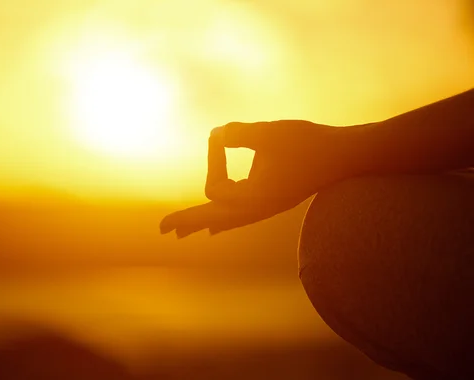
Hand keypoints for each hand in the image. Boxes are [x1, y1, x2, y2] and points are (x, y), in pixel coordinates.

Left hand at [160, 120, 346, 237]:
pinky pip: (242, 217)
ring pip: (228, 221)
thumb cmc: (310, 143)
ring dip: (204, 222)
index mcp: (255, 200)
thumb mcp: (269, 133)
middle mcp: (258, 210)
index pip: (215, 188)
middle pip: (214, 220)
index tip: (221, 134)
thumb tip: (215, 135)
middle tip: (163, 230)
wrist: (347, 156)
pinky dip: (224, 220)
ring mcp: (266, 209)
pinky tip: (215, 227)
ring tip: (182, 232)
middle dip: (188, 221)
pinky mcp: (274, 202)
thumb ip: (237, 134)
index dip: (212, 158)